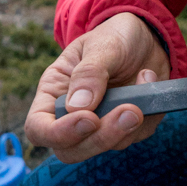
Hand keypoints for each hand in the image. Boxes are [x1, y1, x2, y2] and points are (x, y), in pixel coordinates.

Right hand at [25, 12, 170, 163]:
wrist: (146, 35)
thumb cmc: (114, 36)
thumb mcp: (101, 45)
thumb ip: (89, 73)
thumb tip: (77, 107)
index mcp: (53, 92)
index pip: (38, 128)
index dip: (58, 133)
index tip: (89, 119)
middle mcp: (72, 115)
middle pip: (71, 150)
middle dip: (101, 138)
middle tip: (130, 111)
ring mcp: (100, 125)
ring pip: (106, 147)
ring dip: (129, 123)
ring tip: (144, 77)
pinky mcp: (127, 128)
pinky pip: (135, 136)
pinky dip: (148, 112)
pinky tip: (148, 78)